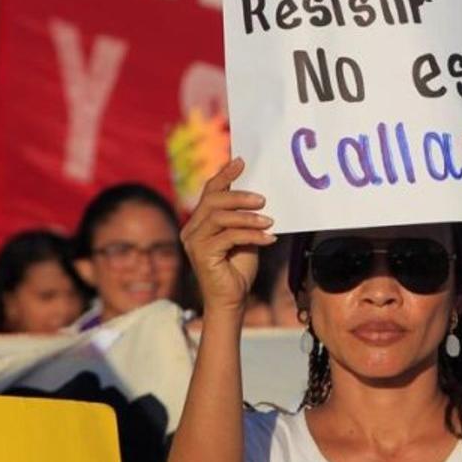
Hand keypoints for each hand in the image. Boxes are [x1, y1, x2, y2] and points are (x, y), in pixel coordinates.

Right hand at [180, 158, 275, 313]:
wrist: (232, 300)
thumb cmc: (239, 267)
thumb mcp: (244, 235)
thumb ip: (244, 217)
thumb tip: (260, 194)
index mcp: (200, 221)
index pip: (210, 191)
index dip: (225, 174)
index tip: (241, 161)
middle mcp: (192, 229)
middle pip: (213, 200)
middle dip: (239, 195)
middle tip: (263, 199)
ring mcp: (194, 241)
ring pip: (220, 216)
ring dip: (248, 217)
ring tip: (269, 221)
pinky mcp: (202, 254)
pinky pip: (228, 236)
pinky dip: (251, 235)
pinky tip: (269, 239)